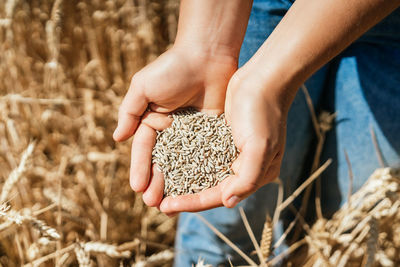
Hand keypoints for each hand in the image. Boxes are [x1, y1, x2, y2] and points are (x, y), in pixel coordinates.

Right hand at [113, 46, 236, 207]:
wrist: (207, 54)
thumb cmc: (172, 68)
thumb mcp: (143, 87)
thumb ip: (130, 112)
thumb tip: (117, 139)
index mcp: (153, 121)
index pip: (145, 150)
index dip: (140, 169)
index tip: (137, 188)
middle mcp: (171, 131)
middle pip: (163, 162)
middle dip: (157, 182)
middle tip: (154, 203)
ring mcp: (193, 134)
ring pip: (184, 164)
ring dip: (177, 184)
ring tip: (172, 204)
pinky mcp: (213, 133)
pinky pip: (206, 156)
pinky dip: (202, 173)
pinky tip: (199, 190)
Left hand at [159, 69, 290, 212]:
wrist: (263, 78)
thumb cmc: (264, 112)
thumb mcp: (260, 147)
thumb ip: (247, 178)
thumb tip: (228, 202)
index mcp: (255, 175)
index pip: (218, 196)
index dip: (191, 203)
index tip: (165, 206)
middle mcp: (242, 167)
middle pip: (208, 188)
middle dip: (182, 196)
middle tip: (156, 202)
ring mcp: (231, 152)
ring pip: (201, 172)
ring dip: (180, 180)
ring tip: (157, 186)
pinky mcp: (221, 136)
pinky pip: (199, 153)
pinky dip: (183, 160)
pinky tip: (166, 162)